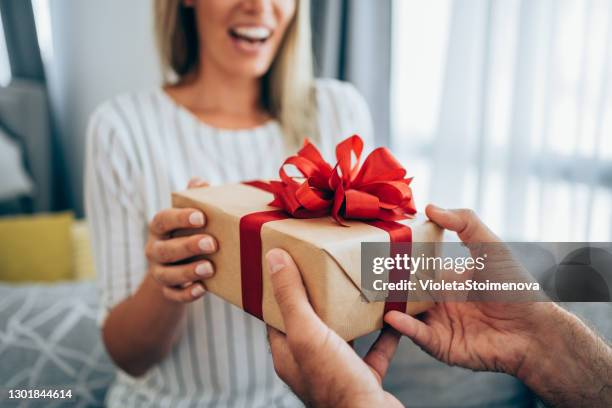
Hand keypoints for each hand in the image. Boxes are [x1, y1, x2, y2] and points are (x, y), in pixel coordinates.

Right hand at [145, 178, 216, 301]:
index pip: (163, 219)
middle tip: (212, 243)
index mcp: (159, 227)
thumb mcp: (190, 215)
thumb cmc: (188, 232)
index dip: (180, 218)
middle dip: (188, 246)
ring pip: (167, 274)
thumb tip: (200, 182)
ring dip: (188, 271)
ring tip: (209, 268)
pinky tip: (202, 289)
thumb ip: (194, 198)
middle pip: (165, 249)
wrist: (177, 265)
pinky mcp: (167, 291)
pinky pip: (173, 295)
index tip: (201, 216)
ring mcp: (159, 272)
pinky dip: (186, 294)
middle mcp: (154, 249)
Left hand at [265, 249, 403, 407]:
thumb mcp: (307, 332)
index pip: (278, 315)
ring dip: (352, 313)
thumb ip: (291, 297)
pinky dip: (384, 334)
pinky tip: (392, 315)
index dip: (281, 289)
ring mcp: (337, 372)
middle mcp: (310, 364)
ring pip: (343, 336)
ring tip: (361, 287)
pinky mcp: (363, 379)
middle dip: (320, 296)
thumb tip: (274, 259)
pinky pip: (374, 351)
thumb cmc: (336, 383)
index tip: (290, 264)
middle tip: (330, 269)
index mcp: (289, 353)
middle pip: (311, 323)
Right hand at [385, 205, 557, 375]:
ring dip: (389, 306)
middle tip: (365, 273)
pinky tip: (393, 316)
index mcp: (447, 279)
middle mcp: (439, 302)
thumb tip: (430, 207)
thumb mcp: (491, 247)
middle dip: (386, 284)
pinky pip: (418, 336)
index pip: (415, 268)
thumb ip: (465, 223)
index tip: (377, 249)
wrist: (536, 330)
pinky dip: (404, 327)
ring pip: (406, 314)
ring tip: (373, 294)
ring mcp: (439, 324)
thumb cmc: (516, 287)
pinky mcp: (442, 346)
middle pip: (405, 291)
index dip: (398, 260)